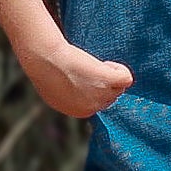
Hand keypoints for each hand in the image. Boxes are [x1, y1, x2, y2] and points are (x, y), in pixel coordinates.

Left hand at [19, 39, 133, 118]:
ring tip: (97, 64)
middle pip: (110, 96)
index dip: (94, 86)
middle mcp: (91, 108)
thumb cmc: (45, 66)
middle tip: (90, 67)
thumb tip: (73, 87)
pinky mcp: (107, 81)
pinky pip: (126, 78)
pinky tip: (106, 63)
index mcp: (77, 111)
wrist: (46, 58)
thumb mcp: (53, 86)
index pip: (97, 102)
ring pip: (119, 88)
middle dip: (104, 82)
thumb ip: (67, 92)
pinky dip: (120, 70)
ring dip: (111, 75)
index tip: (84, 74)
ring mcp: (100, 96)